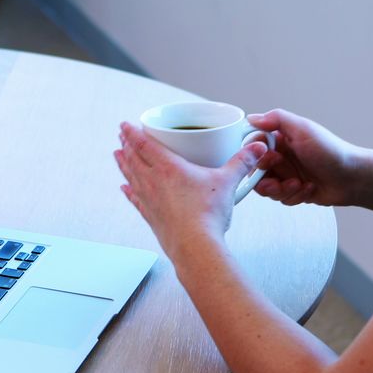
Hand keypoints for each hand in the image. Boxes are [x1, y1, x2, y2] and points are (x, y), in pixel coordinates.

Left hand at [114, 122, 267, 257]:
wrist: (196, 247)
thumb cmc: (207, 215)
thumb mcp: (228, 181)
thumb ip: (242, 162)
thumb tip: (255, 148)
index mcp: (169, 168)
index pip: (144, 144)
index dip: (132, 132)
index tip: (124, 125)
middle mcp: (153, 182)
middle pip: (133, 158)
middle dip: (126, 145)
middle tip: (121, 136)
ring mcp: (149, 200)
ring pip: (130, 176)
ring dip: (123, 164)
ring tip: (116, 155)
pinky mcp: (150, 217)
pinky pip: (134, 200)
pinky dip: (128, 192)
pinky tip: (124, 189)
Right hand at [247, 108, 360, 206]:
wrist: (353, 177)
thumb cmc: (332, 151)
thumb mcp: (303, 129)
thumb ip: (276, 119)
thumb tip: (252, 118)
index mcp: (281, 139)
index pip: (254, 147)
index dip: (256, 156)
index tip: (268, 158)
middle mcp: (282, 157)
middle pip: (256, 171)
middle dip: (267, 177)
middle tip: (283, 176)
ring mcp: (287, 175)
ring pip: (267, 188)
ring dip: (282, 189)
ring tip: (298, 183)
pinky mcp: (293, 191)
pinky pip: (281, 198)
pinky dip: (294, 195)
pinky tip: (309, 188)